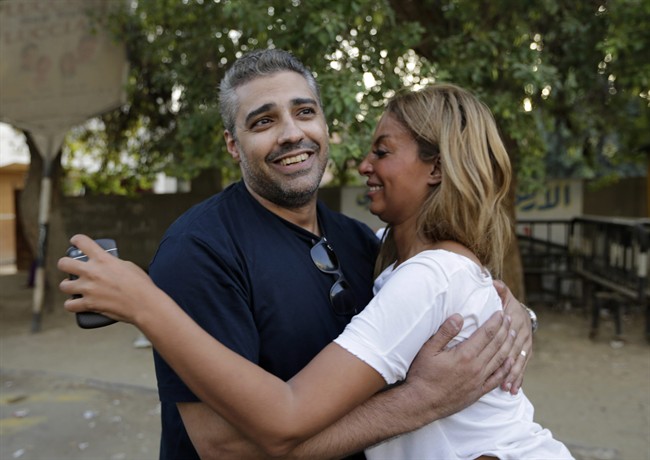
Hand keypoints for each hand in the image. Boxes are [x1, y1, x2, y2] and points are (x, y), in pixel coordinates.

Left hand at [58, 234, 159, 323]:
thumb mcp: (128, 266)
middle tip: (69, 267)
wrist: (144, 304)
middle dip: (65, 264)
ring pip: (64, 285)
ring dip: (68, 285)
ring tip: (73, 287)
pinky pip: (69, 305)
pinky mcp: (88, 304)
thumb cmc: (140, 284)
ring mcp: (88, 288)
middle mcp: (92, 272)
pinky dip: (72, 305)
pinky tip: (75, 303)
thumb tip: (106, 266)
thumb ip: (112, 263)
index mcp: (103, 259)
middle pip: (64, 263)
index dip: (76, 240)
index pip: (82, 242)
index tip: (75, 242)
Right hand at [404, 311, 514, 419]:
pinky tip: (511, 361)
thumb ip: (445, 332)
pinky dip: (507, 368)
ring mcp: (479, 381)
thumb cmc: (422, 374)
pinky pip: (497, 378)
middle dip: (505, 330)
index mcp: (465, 355)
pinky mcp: (478, 392)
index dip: (495, 322)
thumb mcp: (428, 350)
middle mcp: (476, 367)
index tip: (501, 312)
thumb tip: (458, 316)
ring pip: (500, 360)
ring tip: (513, 334)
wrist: (421, 403)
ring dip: (508, 345)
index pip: (486, 334)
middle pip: (496, 345)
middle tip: (510, 318)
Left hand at [494, 279, 532, 393]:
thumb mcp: (504, 295)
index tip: (497, 357)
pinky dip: (518, 378)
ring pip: (519, 362)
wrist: (520, 311)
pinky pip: (522, 367)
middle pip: (515, 352)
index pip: (510, 335)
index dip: (504, 346)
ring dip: (514, 376)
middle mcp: (522, 334)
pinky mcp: (524, 354)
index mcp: (516, 321)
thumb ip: (500, 290)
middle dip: (510, 367)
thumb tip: (493, 282)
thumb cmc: (506, 304)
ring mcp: (525, 345)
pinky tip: (513, 390)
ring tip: (507, 388)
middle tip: (502, 380)